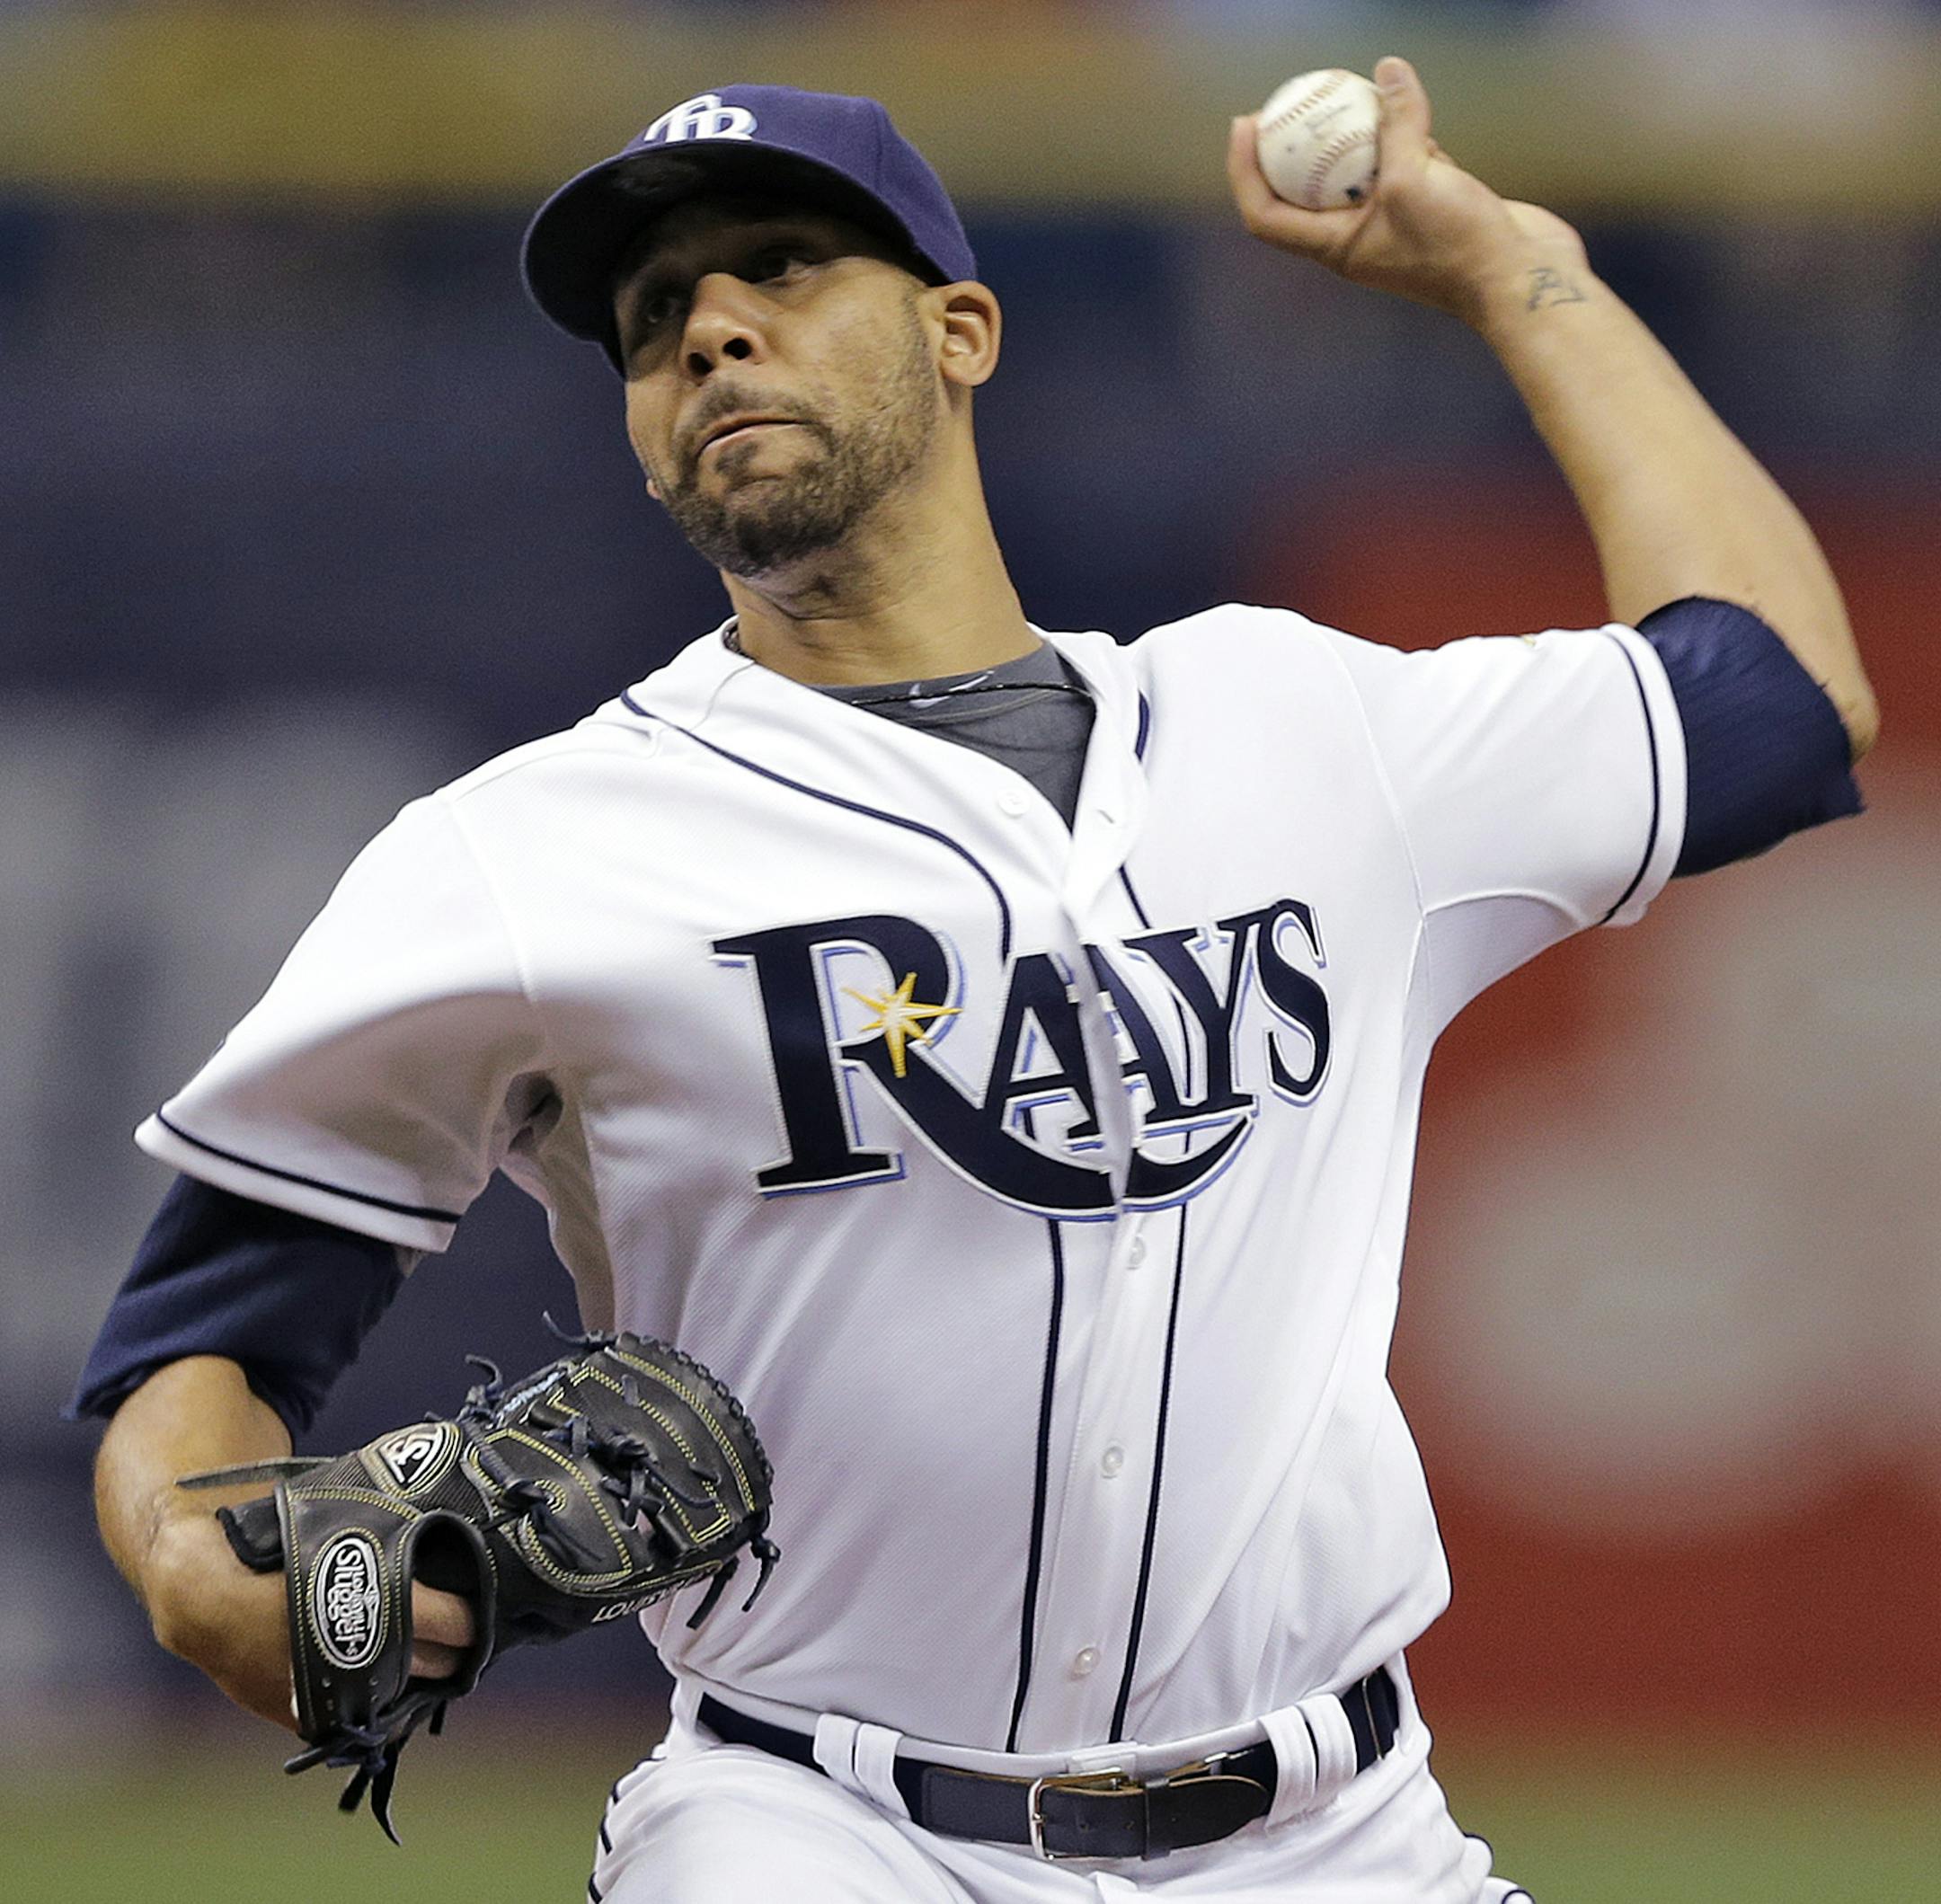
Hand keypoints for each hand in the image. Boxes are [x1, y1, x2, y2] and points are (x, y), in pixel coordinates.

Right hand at [143, 1500, 478, 1729]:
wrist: (202, 1595)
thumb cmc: (276, 1548)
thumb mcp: (335, 1527)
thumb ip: (387, 1535)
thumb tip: (448, 1520)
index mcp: (367, 1599)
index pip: (446, 1620)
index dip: (469, 1619)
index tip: (480, 1614)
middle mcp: (352, 1653)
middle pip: (429, 1663)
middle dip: (453, 1653)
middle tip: (467, 1641)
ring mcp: (326, 1691)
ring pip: (396, 1694)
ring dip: (417, 1679)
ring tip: (435, 1660)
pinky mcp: (301, 1716)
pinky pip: (357, 1715)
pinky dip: (374, 1699)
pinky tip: (388, 1680)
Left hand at [1226, 55, 1587, 326]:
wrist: (1519, 278)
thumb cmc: (1458, 244)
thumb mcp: (1416, 176)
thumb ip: (1398, 124)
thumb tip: (1387, 70)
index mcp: (1335, 248)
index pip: (1266, 215)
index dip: (1245, 172)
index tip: (1245, 123)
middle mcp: (1356, 239)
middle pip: (1304, 191)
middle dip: (1290, 146)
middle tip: (1287, 98)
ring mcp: (1392, 224)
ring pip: (1356, 173)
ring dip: (1349, 134)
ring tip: (1343, 88)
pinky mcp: (1428, 208)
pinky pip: (1400, 165)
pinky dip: (1398, 135)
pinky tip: (1402, 100)